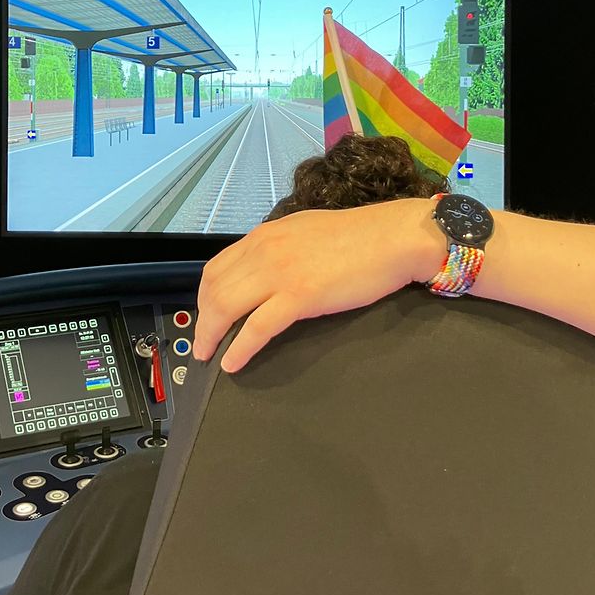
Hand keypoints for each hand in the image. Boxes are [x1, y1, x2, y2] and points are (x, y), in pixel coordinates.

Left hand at [193, 198, 442, 371]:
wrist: (393, 237)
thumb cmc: (358, 237)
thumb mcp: (303, 232)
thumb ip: (278, 248)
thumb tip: (261, 269)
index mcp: (264, 236)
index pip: (216, 267)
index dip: (203, 296)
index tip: (204, 315)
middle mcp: (264, 250)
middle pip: (214, 289)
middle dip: (202, 320)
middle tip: (201, 343)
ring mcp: (281, 272)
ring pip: (227, 307)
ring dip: (212, 335)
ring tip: (209, 354)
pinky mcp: (301, 295)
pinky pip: (258, 326)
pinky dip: (240, 347)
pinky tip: (233, 362)